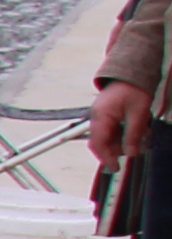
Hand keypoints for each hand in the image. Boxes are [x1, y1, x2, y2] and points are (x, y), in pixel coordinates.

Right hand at [97, 79, 148, 214]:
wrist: (132, 71)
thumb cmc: (135, 88)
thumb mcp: (139, 113)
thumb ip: (133, 134)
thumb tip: (131, 152)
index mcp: (101, 116)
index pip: (99, 143)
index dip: (107, 157)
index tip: (116, 167)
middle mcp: (97, 117)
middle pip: (102, 142)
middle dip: (117, 149)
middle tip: (135, 151)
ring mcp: (101, 115)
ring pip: (108, 137)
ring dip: (123, 141)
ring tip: (142, 138)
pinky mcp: (107, 114)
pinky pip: (112, 129)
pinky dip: (124, 133)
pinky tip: (138, 131)